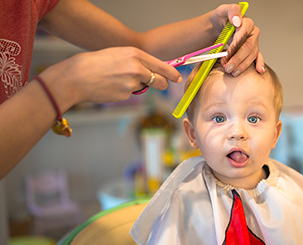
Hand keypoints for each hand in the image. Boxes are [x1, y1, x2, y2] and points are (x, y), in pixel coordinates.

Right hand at [39, 46, 181, 111]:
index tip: (178, 78)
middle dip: (162, 84)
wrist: (77, 76)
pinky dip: (124, 92)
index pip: (161, 66)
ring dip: (136, 85)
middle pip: (160, 81)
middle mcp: (137, 68)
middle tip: (160, 84)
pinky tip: (111, 86)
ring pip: (143, 87)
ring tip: (117, 79)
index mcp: (135, 54)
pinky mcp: (126, 95)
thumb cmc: (96, 63)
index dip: (172, 74)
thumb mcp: (119, 54)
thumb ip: (137, 61)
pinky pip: (131, 94)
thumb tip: (152, 70)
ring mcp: (132, 83)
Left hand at [210, 4, 263, 75]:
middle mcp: (253, 33)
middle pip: (247, 48)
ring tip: (232, 71)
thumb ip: (231, 11)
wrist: (220, 25)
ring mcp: (254, 42)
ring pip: (251, 55)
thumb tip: (237, 21)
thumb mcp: (223, 10)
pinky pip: (257, 57)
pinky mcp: (253, 49)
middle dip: (237, 59)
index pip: (243, 35)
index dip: (235, 46)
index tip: (227, 54)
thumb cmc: (222, 18)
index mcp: (247, 23)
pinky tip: (259, 70)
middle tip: (228, 67)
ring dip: (242, 65)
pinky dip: (259, 64)